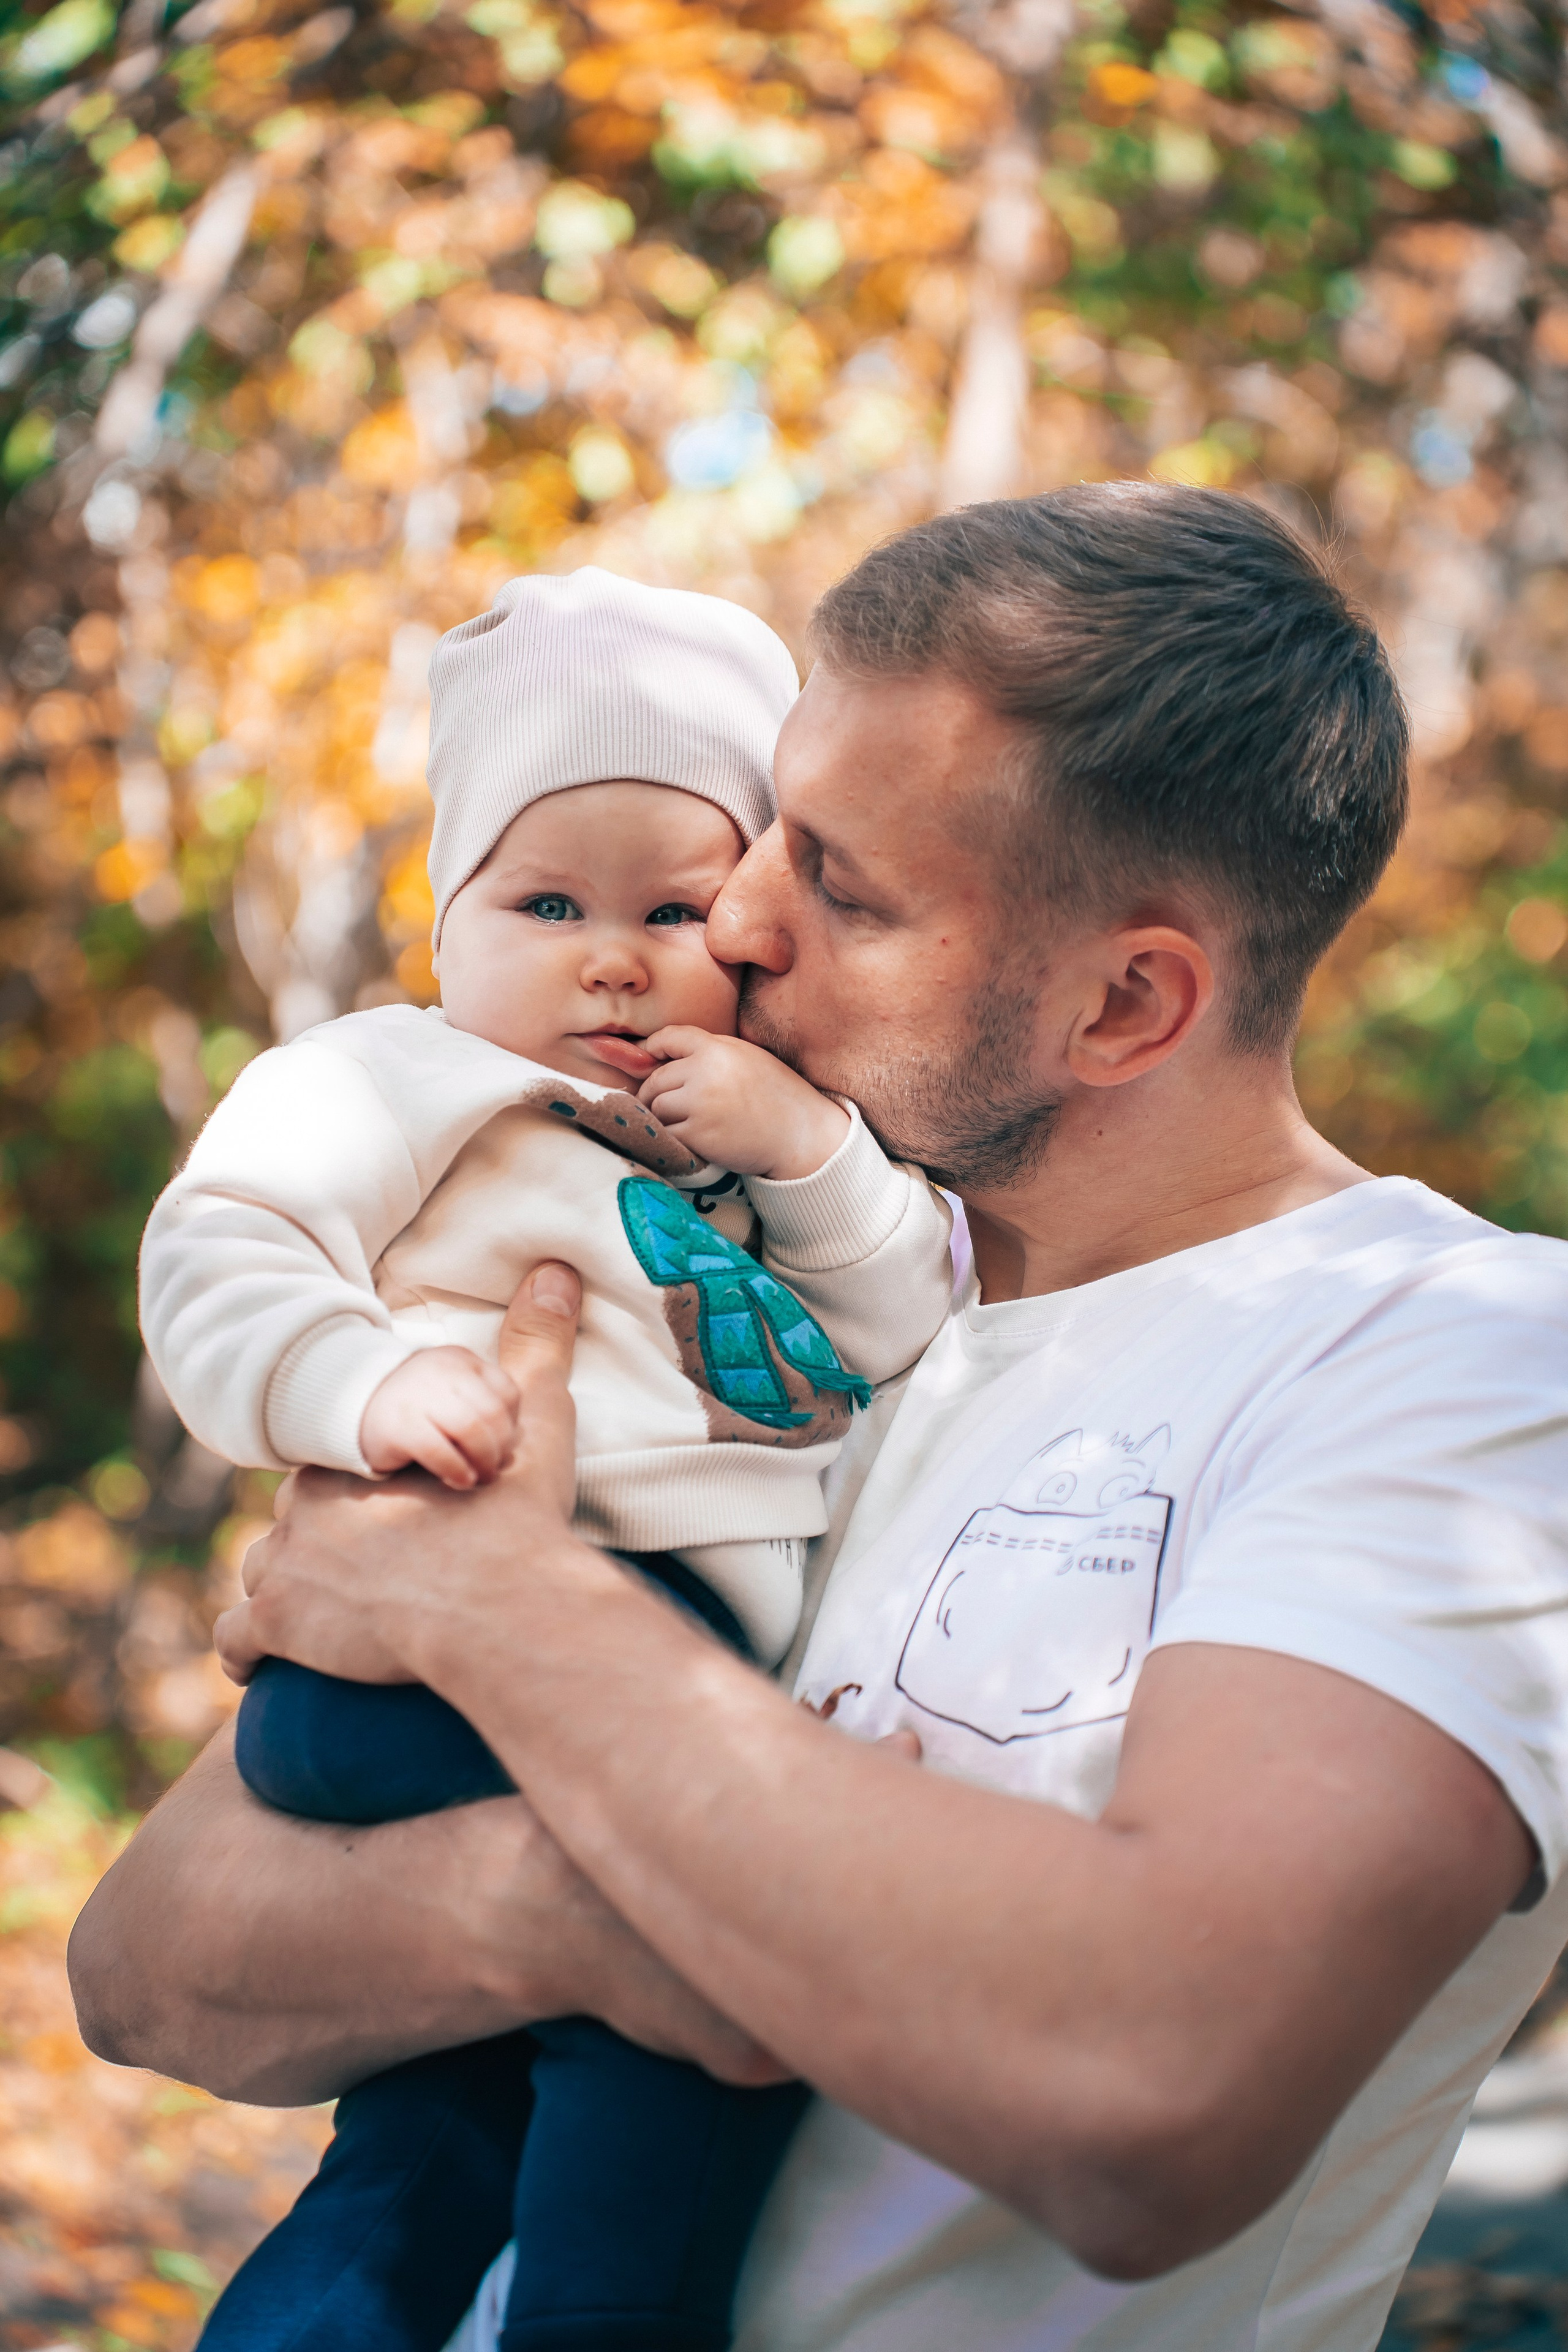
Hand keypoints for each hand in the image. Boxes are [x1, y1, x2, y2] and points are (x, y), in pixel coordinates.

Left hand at [217, 1262, 593, 1689]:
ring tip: (325, 1618)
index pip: (333, 1466)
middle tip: (371, 1570)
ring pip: (262, 1572)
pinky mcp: (278, 1626)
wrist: (498, 1607)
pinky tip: (270, 1664)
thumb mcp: (535, 1423)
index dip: (361, 1490)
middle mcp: (302, 1503)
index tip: (391, 1514)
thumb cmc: (515, 1519)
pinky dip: (250, 1652)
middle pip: (294, 1517)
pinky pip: (236, 1639)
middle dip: (322, 1539)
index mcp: (354, 1455)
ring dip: (284, 1592)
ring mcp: (284, 1565)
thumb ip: (537, 1348)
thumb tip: (555, 1273)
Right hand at [360, 1347, 519, 1487]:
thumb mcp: (451, 1392)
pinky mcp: (399, 1424)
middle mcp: (442, 1371)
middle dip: (500, 1448)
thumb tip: (510, 1447)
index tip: (504, 1446)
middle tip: (494, 1469)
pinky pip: (440, 1451)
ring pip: (471, 1429)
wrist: (354, 1406)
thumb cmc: (416, 1407)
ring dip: (484, 1461)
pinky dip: (457, 1470)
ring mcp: (419, 1395)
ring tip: (480, 1477)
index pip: (507, 1392)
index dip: (512, 1425)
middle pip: (492, 1413)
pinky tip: (460, 1480)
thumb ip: (480, 1404)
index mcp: (460, 1360)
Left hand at [638, 1026, 849, 1179]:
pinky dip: (674, 1138)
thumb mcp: (747, 1057)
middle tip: (663, 1104)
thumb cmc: (777, 1095)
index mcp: (717, 1048)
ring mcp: (700, 1104)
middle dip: (655, 1092)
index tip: (649, 1060)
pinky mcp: (698, 1135)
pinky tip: (692, 1139)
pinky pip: (668, 1133)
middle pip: (656, 1078)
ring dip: (664, 1117)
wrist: (801, 1135)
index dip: (653, 1047)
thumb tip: (665, 1054)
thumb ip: (710, 1051)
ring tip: (684, 1122)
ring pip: (657, 1107)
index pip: (669, 1037)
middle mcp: (705, 1073)